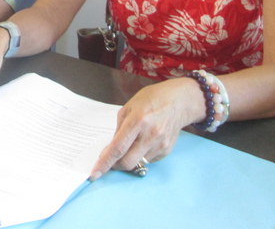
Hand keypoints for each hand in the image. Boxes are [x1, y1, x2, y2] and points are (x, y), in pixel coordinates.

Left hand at [88, 77, 203, 180]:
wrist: (179, 101)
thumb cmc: (151, 100)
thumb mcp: (129, 107)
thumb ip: (119, 128)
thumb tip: (111, 149)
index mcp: (137, 121)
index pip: (117, 148)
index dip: (105, 162)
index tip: (95, 173)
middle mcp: (150, 135)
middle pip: (128, 162)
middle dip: (115, 165)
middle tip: (110, 160)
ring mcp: (160, 144)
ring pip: (138, 162)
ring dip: (129, 157)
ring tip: (132, 141)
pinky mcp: (166, 150)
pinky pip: (148, 159)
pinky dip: (141, 154)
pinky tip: (145, 140)